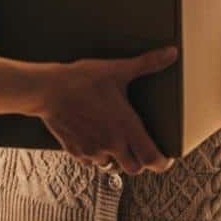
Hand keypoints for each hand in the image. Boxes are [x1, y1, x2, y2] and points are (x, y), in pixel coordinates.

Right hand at [34, 47, 177, 174]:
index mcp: (125, 127)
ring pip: (111, 166)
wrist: (48, 90)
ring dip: (117, 158)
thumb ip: (147, 63)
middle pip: (134, 168)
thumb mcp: (117, 69)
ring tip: (118, 142)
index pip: (152, 158)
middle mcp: (111, 143)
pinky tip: (96, 139)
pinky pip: (91, 162)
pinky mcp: (75, 151)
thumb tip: (172, 52)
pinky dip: (96, 155)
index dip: (162, 162)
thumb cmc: (83, 79)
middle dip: (140, 161)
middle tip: (141, 149)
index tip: (166, 158)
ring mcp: (92, 149)